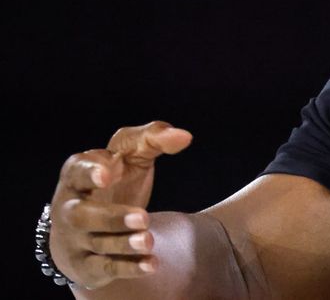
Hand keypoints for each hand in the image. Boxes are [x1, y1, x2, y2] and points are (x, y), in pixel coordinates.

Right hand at [48, 121, 192, 288]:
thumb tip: (184, 136)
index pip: (77, 171)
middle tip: (143, 216)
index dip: (90, 172)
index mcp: (77, 175)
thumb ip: (154, 138)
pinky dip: (129, 267)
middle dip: (112, 217)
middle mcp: (70, 208)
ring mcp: (76, 239)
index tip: (109, 173)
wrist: (91, 226)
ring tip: (149, 240)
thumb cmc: (116, 180)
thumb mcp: (130, 154)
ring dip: (123, 243)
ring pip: (96, 244)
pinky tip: (151, 263)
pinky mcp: (88, 265)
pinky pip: (106, 268)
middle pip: (83, 215)